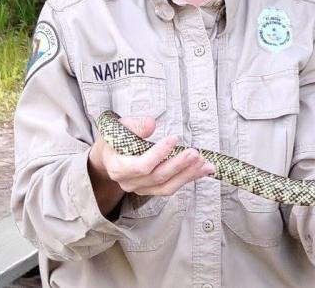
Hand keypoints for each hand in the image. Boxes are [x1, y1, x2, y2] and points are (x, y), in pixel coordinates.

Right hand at [89, 116, 214, 195]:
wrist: (109, 157)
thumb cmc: (115, 139)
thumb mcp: (119, 127)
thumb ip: (134, 125)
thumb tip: (151, 124)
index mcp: (117, 167)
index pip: (141, 166)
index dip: (159, 154)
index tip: (174, 138)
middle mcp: (129, 182)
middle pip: (157, 177)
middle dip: (178, 165)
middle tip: (195, 153)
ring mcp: (141, 189)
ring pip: (166, 186)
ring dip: (188, 175)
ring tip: (205, 163)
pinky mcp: (152, 190)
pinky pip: (171, 187)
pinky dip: (188, 178)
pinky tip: (203, 170)